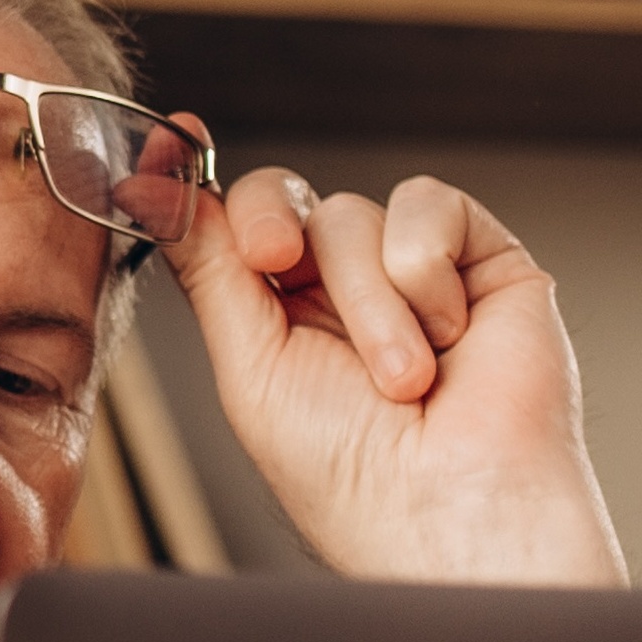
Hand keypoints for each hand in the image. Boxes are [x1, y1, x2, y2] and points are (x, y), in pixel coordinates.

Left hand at [163, 160, 625, 587]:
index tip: (175, 134)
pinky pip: (427, 205)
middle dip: (272, 228)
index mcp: (278, 323)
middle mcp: (343, 293)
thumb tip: (157, 186)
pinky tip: (450, 336)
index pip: (233, 232)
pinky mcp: (483, 260)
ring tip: (401, 381)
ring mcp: (414, 274)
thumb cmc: (348, 472)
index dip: (201, 188)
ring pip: (350, 215)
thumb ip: (210, 273)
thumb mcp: (249, 366)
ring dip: (366, 301)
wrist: (453, 507)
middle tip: (277, 264)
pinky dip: (423, 269)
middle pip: (286, 201)